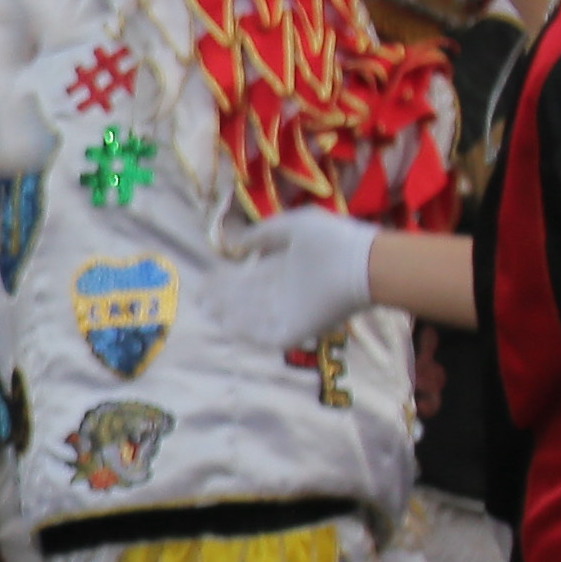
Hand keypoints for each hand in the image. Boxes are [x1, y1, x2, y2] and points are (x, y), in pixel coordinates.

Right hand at [211, 207, 379, 353]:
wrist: (360, 265)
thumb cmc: (331, 239)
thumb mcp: (292, 226)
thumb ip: (263, 234)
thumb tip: (235, 243)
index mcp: (285, 266)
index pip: (252, 276)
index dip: (229, 278)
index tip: (209, 277)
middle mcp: (285, 290)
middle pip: (248, 298)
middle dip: (224, 299)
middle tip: (200, 298)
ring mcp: (290, 312)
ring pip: (253, 317)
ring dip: (230, 315)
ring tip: (208, 310)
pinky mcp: (296, 329)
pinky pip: (266, 335)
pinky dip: (247, 333)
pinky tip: (227, 325)